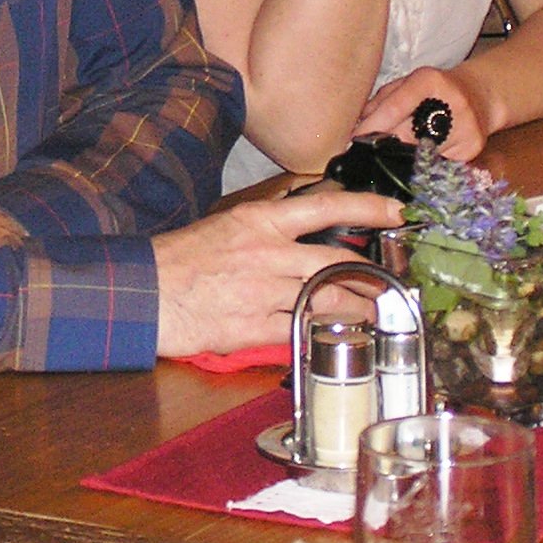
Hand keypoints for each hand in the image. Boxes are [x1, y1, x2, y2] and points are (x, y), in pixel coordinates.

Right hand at [150, 189, 402, 356]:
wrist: (146, 292)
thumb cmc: (182, 259)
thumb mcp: (227, 226)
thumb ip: (268, 231)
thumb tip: (302, 237)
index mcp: (260, 221)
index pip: (326, 206)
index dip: (368, 208)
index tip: (397, 212)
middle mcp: (268, 252)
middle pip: (339, 262)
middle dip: (372, 277)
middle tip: (391, 284)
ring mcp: (264, 291)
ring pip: (329, 300)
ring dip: (357, 310)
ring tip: (371, 315)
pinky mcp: (255, 326)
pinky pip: (302, 331)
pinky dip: (322, 334)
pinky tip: (334, 336)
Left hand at [356, 65, 500, 160]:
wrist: (480, 96)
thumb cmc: (435, 89)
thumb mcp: (408, 83)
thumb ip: (383, 100)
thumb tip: (357, 124)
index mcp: (430, 81)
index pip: (395, 107)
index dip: (372, 125)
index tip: (354, 139)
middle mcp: (452, 103)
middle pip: (407, 135)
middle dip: (382, 146)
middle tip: (362, 155)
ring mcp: (465, 127)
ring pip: (421, 154)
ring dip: (400, 161)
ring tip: (385, 162)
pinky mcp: (472, 149)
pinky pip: (437, 164)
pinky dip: (421, 167)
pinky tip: (411, 167)